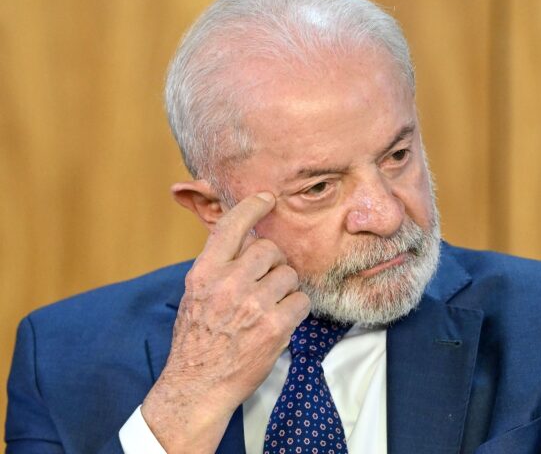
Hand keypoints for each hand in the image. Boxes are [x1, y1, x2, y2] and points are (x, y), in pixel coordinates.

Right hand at [141, 193, 310, 452]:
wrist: (197, 386)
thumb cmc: (196, 340)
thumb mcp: (195, 295)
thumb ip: (218, 267)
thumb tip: (247, 239)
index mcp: (204, 273)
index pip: (231, 226)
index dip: (252, 207)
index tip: (267, 198)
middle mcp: (227, 284)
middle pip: (269, 250)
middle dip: (273, 264)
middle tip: (265, 283)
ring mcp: (252, 305)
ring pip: (289, 275)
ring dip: (285, 289)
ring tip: (269, 308)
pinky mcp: (274, 326)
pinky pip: (300, 301)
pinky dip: (295, 311)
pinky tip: (279, 322)